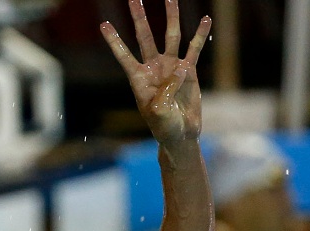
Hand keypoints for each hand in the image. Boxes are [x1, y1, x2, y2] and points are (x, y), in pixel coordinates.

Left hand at [101, 0, 209, 142]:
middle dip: (139, 18)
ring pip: (171, 36)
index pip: (123, 55)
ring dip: (171, 17)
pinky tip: (206, 19)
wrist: (180, 133)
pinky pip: (195, 48)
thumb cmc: (164, 126)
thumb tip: (182, 68)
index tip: (103, 24)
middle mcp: (153, 67)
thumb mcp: (159, 112)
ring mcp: (171, 66)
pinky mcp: (189, 70)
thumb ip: (167, 90)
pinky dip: (201, 34)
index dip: (114, 40)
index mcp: (138, 78)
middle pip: (145, 36)